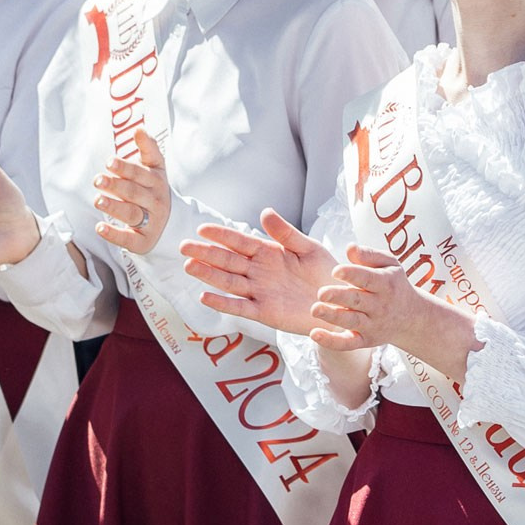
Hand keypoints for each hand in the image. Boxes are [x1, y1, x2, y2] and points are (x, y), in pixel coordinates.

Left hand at [92, 128, 171, 253]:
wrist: (170, 222)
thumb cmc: (153, 190)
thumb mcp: (155, 168)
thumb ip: (148, 148)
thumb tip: (140, 128)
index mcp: (157, 181)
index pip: (141, 173)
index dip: (125, 167)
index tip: (109, 162)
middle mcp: (156, 201)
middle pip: (134, 192)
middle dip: (116, 185)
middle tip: (97, 180)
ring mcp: (151, 222)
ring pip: (131, 213)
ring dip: (114, 207)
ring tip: (98, 200)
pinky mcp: (143, 241)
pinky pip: (129, 239)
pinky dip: (114, 234)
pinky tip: (100, 228)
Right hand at [180, 211, 337, 334]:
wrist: (340, 302)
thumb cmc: (325, 273)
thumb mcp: (309, 248)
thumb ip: (287, 233)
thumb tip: (265, 211)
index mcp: (268, 253)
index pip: (240, 242)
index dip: (221, 235)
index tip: (202, 229)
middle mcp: (259, 272)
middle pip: (228, 261)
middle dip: (206, 253)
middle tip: (184, 246)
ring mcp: (259, 292)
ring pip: (229, 282)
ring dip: (209, 275)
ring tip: (189, 266)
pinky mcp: (264, 312)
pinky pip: (240, 307)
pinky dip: (223, 303)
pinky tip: (205, 296)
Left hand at [309, 245, 475, 367]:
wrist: (410, 317)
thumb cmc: (393, 284)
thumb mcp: (389, 264)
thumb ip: (369, 255)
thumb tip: (350, 248)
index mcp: (385, 284)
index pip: (368, 278)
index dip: (352, 274)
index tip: (336, 270)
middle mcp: (379, 306)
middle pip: (358, 301)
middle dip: (339, 297)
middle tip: (321, 292)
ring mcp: (372, 325)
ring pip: (351, 321)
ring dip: (333, 317)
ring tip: (315, 309)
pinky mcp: (365, 341)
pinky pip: (347, 344)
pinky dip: (331, 342)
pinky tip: (315, 334)